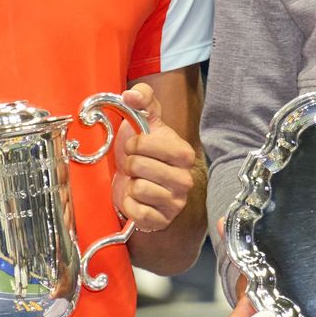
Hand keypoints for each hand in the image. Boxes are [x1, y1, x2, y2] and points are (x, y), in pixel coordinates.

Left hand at [111, 83, 195, 231]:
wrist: (137, 182)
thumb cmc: (143, 150)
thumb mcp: (144, 120)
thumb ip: (142, 98)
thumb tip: (131, 95)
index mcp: (185, 153)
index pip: (152, 144)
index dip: (137, 143)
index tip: (135, 145)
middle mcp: (185, 180)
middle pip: (140, 166)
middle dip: (130, 163)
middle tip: (134, 165)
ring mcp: (175, 203)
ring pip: (138, 189)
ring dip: (131, 184)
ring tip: (137, 181)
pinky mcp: (162, 221)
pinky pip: (137, 212)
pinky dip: (130, 205)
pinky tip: (137, 199)